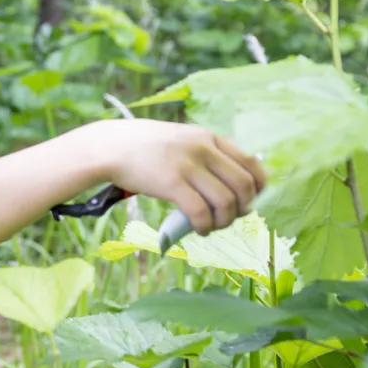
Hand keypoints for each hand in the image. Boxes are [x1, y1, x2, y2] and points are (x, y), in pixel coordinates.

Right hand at [95, 119, 266, 235]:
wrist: (110, 146)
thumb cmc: (142, 147)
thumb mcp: (180, 139)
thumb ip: (204, 153)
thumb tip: (226, 182)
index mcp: (208, 137)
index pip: (250, 162)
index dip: (257, 187)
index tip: (249, 199)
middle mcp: (203, 149)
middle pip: (243, 185)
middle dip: (243, 208)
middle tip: (229, 218)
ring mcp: (188, 165)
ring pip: (226, 201)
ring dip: (224, 221)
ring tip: (212, 227)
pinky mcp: (172, 183)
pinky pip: (201, 211)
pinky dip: (205, 226)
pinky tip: (199, 230)